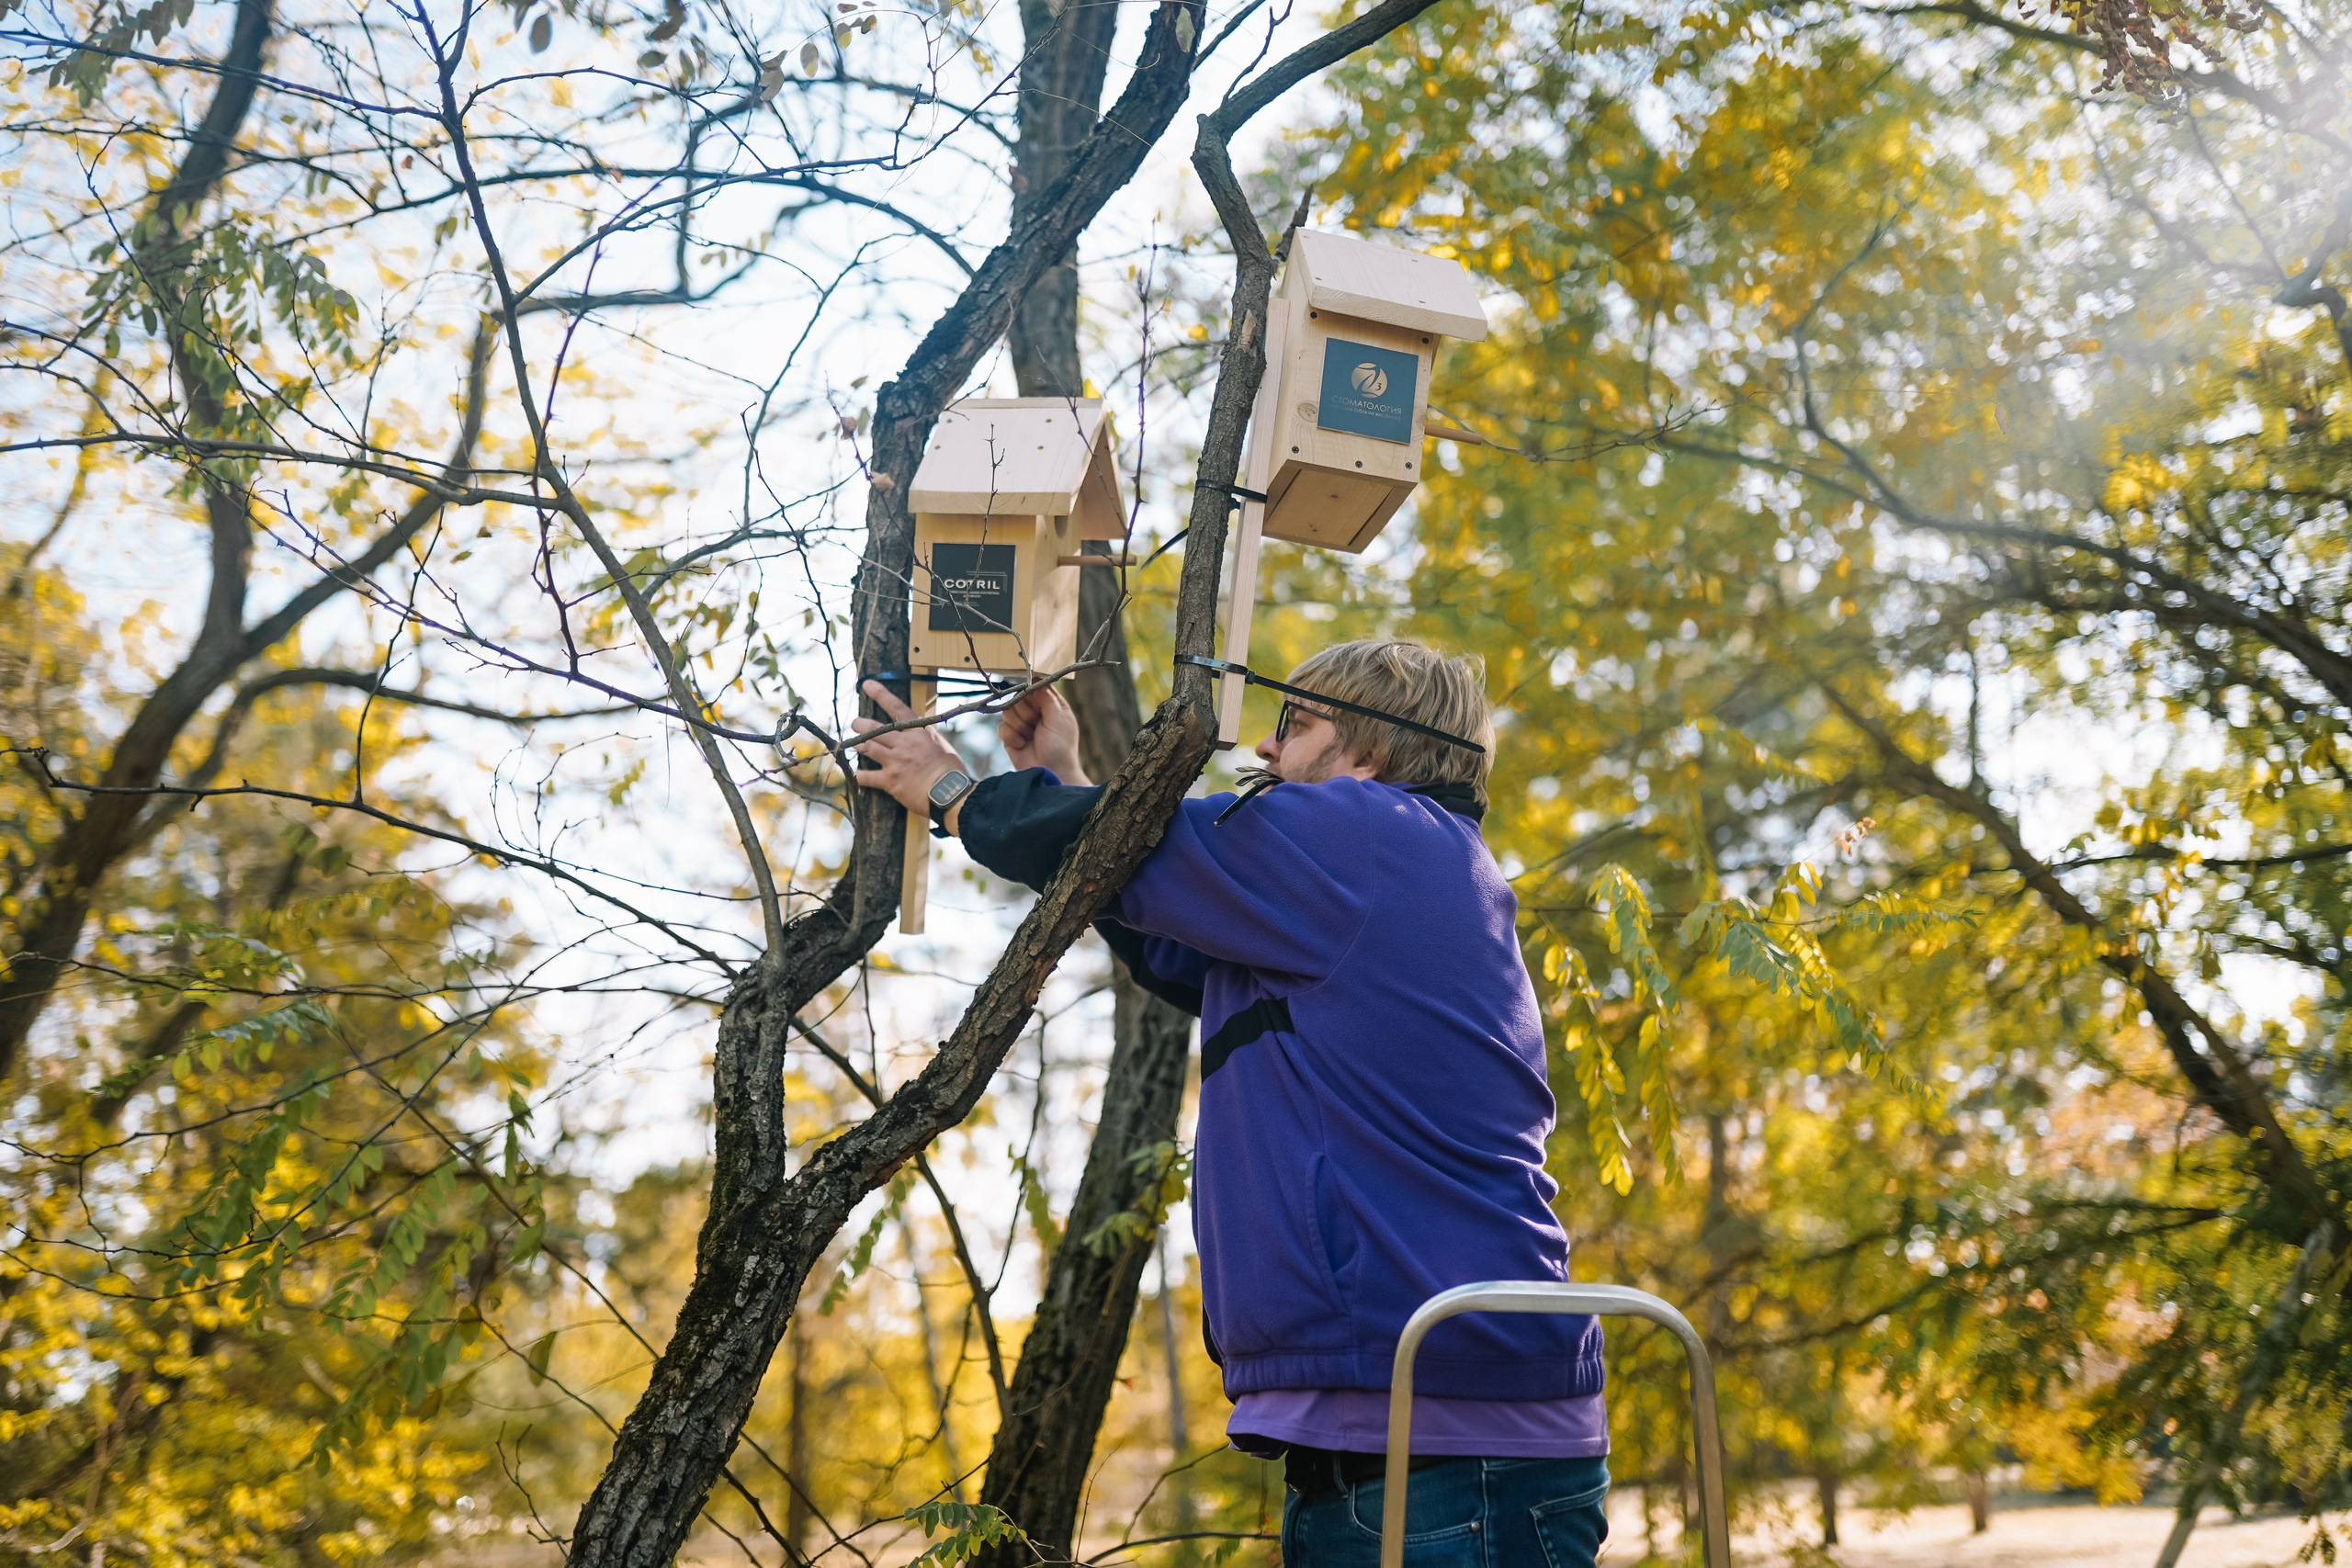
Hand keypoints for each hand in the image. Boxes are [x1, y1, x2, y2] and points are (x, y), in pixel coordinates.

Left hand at [852, 680, 962, 816]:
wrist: (950, 793)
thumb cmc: (952, 771)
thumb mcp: (942, 746)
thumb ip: (926, 739)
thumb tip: (920, 737)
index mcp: (919, 733)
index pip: (897, 708)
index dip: (881, 694)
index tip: (867, 684)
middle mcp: (904, 744)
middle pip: (874, 728)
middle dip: (860, 724)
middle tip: (855, 724)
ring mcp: (895, 762)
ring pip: (867, 747)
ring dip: (857, 744)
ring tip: (852, 744)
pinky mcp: (890, 781)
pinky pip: (867, 776)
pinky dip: (859, 775)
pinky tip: (855, 774)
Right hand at [1000, 683, 1088, 783]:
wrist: (1051, 773)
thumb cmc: (1061, 748)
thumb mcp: (1059, 719)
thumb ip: (1046, 698)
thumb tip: (1034, 680)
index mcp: (1051, 705)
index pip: (1035, 686)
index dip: (1031, 691)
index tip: (1033, 700)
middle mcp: (1035, 712)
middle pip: (1018, 697)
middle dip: (1026, 712)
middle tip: (1036, 725)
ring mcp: (1022, 724)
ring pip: (1008, 711)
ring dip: (1019, 725)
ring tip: (1030, 737)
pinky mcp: (1011, 737)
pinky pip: (1001, 727)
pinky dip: (1011, 736)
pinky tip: (1022, 744)